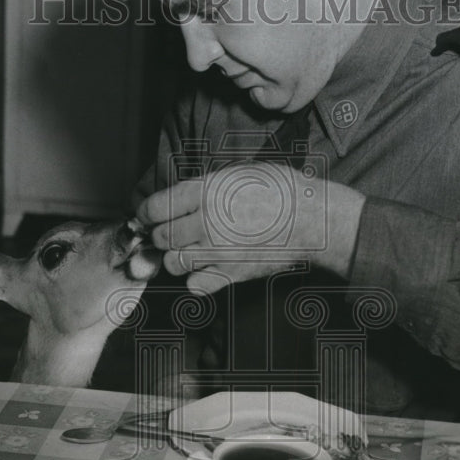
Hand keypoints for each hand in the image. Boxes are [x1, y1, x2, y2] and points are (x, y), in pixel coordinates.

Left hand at [135, 161, 364, 293]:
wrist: (313, 219)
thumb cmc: (281, 190)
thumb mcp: (238, 174)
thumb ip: (204, 187)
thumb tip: (177, 198)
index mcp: (205, 192)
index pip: (154, 208)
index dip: (145, 214)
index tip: (147, 217)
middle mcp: (205, 222)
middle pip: (161, 238)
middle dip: (162, 236)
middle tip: (171, 233)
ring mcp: (217, 252)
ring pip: (173, 264)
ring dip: (177, 258)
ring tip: (191, 250)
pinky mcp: (231, 274)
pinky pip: (195, 285)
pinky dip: (195, 280)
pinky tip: (206, 268)